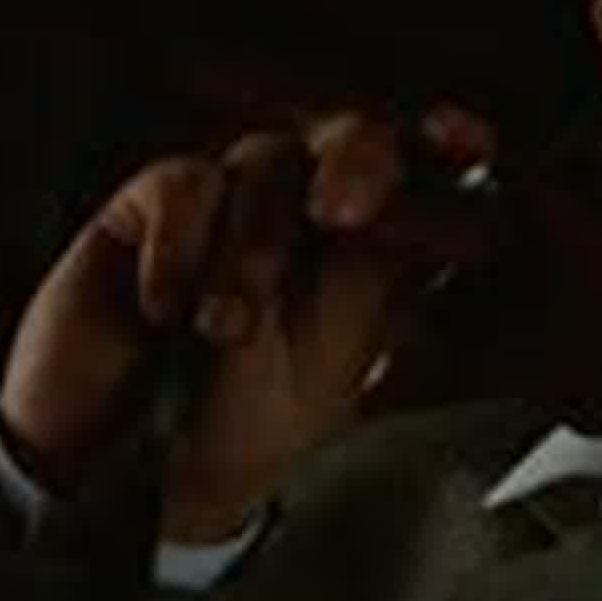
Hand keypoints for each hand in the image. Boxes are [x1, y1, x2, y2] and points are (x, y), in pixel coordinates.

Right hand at [0, 101, 500, 542]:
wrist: (131, 464)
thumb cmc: (243, 422)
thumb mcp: (340, 361)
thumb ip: (390, 283)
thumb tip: (459, 220)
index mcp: (372, 246)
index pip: (426, 172)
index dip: (451, 147)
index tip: (470, 141)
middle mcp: (307, 208)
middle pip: (353, 136)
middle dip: (359, 164)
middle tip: (338, 215)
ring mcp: (228, 200)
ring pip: (267, 162)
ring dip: (251, 251)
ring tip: (222, 331)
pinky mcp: (148, 207)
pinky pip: (182, 183)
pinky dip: (180, 248)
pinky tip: (163, 308)